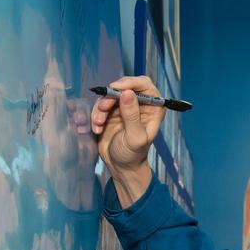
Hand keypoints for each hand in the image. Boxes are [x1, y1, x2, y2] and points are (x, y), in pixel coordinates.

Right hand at [90, 76, 164, 204]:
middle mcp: (139, 104)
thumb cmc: (133, 155)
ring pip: (109, 95)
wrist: (119, 166)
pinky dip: (96, 115)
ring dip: (101, 108)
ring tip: (99, 123)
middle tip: (103, 107)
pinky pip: (100, 105)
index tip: (117, 88)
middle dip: (111, 96)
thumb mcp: (135, 137)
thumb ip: (132, 116)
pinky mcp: (110, 112)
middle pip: (124, 86)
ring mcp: (124, 107)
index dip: (131, 82)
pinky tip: (97, 128)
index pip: (145, 85)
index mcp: (153, 108)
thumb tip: (127, 93)